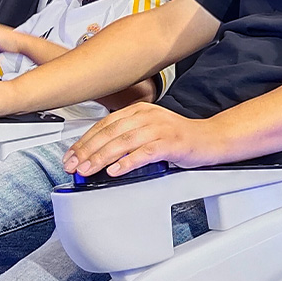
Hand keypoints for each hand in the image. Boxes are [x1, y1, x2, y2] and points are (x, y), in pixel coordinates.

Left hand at [63, 102, 219, 176]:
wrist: (210, 139)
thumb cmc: (178, 139)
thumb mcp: (148, 132)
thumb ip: (125, 139)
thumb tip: (97, 155)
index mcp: (139, 110)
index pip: (104, 124)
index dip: (84, 141)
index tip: (71, 156)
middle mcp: (147, 116)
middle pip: (110, 133)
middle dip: (88, 151)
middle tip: (74, 165)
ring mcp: (160, 128)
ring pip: (124, 142)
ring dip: (102, 157)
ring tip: (88, 170)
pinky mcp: (171, 142)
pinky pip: (145, 152)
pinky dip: (128, 162)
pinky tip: (116, 170)